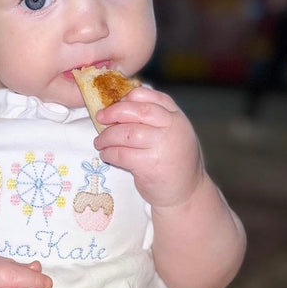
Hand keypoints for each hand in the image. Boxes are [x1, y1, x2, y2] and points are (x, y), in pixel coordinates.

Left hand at [94, 86, 202, 208]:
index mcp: (175, 115)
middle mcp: (172, 127)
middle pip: (136, 111)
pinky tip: (106, 155)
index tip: (113, 104)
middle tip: (100, 118)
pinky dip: (109, 154)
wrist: (187, 192)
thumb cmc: (173, 159)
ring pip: (126, 133)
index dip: (126, 97)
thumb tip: (118, 105)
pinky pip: (122, 154)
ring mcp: (162, 146)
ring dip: (107, 137)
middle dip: (113, 113)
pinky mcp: (151, 166)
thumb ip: (154, 117)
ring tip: (100, 142)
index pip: (148, 95)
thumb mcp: (171, 132)